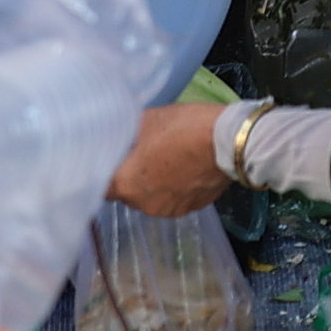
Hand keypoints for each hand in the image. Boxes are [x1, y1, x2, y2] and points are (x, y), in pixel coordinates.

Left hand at [112, 98, 227, 214]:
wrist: (228, 141)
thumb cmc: (182, 127)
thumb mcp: (145, 120)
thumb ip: (125, 136)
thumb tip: (116, 138)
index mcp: (126, 185)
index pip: (102, 188)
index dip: (105, 174)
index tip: (111, 162)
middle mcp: (144, 205)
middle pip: (128, 193)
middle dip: (131, 176)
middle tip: (142, 154)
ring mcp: (170, 210)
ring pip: (152, 197)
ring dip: (154, 184)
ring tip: (167, 159)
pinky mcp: (193, 208)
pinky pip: (175, 199)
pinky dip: (176, 187)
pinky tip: (185, 167)